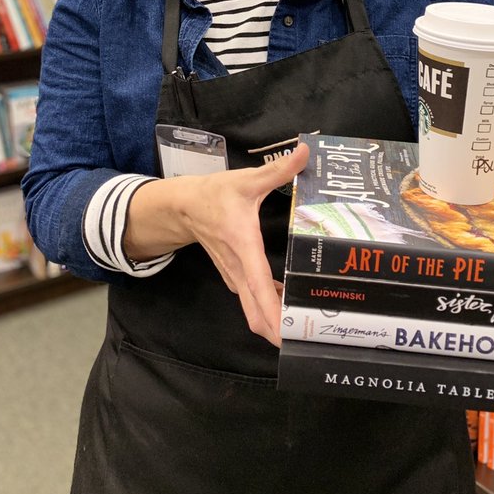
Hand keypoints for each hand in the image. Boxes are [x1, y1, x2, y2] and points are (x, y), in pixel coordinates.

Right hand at [175, 142, 309, 345]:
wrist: (184, 205)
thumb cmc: (215, 194)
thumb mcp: (247, 179)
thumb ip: (279, 170)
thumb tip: (305, 153)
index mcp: (244, 247)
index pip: (259, 288)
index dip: (274, 314)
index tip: (290, 334)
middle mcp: (238, 269)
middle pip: (255, 314)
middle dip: (278, 332)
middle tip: (309, 340)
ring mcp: (234, 276)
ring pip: (253, 311)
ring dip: (274, 323)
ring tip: (305, 328)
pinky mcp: (234, 276)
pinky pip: (251, 301)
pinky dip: (268, 309)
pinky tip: (289, 305)